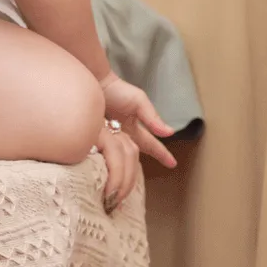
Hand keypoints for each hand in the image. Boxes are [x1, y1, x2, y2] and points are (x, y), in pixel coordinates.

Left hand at [93, 74, 175, 214]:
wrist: (92, 81)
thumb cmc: (116, 89)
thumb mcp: (138, 101)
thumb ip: (152, 117)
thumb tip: (169, 133)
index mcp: (134, 126)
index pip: (151, 144)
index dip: (161, 154)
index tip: (173, 165)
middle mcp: (122, 134)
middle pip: (133, 156)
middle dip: (136, 168)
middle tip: (137, 185)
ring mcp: (109, 136)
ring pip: (118, 157)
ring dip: (121, 167)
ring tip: (122, 184)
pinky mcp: (96, 138)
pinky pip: (102, 153)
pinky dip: (105, 160)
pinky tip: (105, 170)